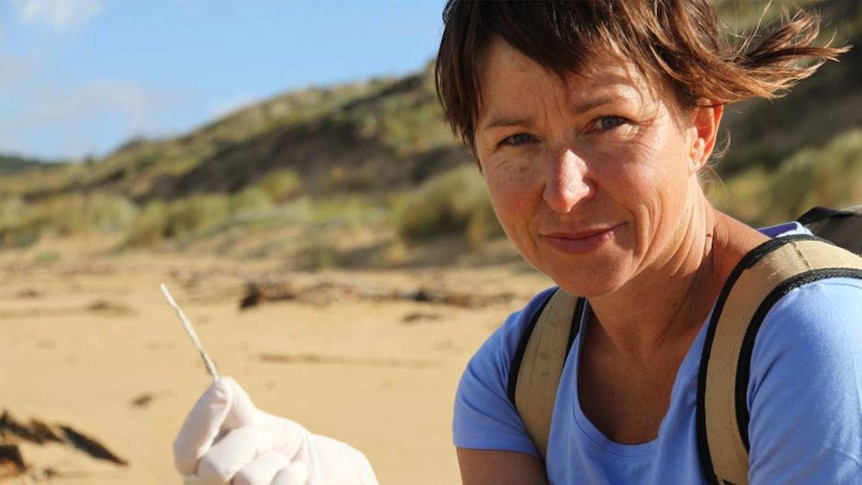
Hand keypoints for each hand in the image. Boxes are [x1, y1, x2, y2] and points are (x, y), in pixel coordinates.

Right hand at [173, 377, 376, 483]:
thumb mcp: (257, 422)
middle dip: (250, 442)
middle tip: (266, 443)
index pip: (184, 452)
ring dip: (275, 461)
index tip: (224, 390)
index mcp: (198, 469)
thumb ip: (233, 407)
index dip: (200, 421)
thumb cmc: (282, 448)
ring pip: (248, 481)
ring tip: (282, 464)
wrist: (318, 470)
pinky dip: (293, 475)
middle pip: (214, 468)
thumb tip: (219, 386)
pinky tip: (297, 475)